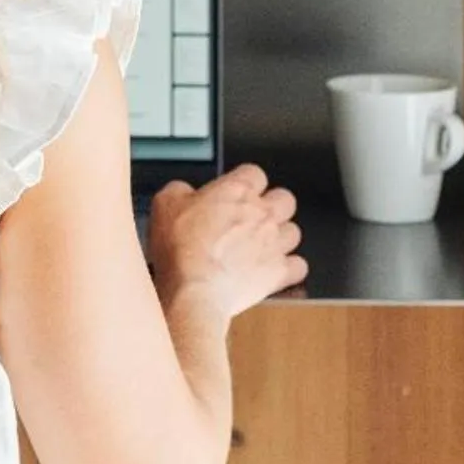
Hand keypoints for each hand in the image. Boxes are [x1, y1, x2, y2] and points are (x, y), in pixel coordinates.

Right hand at [146, 164, 304, 322]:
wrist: (194, 290)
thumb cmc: (181, 250)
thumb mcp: (164, 204)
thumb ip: (179, 190)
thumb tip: (183, 191)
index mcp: (237, 191)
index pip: (254, 173)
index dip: (244, 182)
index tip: (235, 193)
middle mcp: (262, 213)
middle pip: (284, 198)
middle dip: (272, 205)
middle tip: (254, 217)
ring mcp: (274, 243)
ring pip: (294, 231)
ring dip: (280, 236)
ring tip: (261, 245)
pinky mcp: (279, 273)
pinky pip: (299, 266)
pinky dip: (289, 268)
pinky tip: (273, 269)